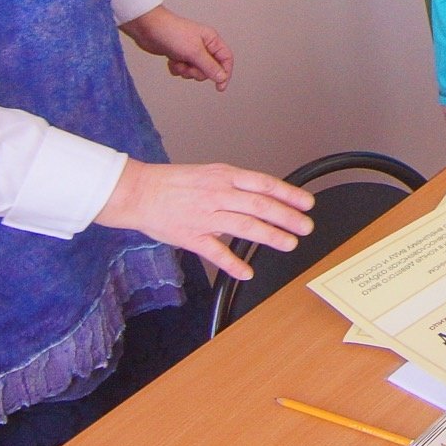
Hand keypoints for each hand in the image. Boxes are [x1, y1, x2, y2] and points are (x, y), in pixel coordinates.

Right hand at [95, 160, 313, 281]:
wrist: (139, 192)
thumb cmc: (173, 183)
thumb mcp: (208, 174)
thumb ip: (233, 186)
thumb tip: (259, 195)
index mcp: (224, 177)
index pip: (264, 184)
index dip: (288, 194)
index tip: (307, 203)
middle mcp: (218, 194)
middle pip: (260, 205)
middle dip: (287, 217)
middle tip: (306, 226)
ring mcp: (205, 216)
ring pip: (244, 226)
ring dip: (270, 236)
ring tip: (289, 244)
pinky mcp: (191, 236)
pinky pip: (215, 252)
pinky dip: (232, 264)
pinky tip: (247, 272)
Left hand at [120, 5, 233, 90]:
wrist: (148, 28)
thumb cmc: (172, 33)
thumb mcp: (194, 52)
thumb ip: (210, 66)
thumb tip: (222, 77)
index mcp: (212, 40)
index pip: (226, 59)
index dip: (225, 73)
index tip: (219, 87)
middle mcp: (203, 46)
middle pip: (210, 69)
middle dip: (197, 72)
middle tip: (188, 66)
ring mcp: (190, 51)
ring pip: (195, 71)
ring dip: (185, 70)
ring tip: (178, 61)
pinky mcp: (179, 56)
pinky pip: (183, 70)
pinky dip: (177, 68)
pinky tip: (171, 60)